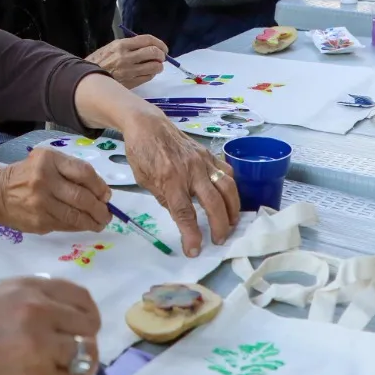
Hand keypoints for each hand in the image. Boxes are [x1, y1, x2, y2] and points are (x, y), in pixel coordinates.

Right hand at [0, 147, 110, 233]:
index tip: (107, 195)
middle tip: (107, 214)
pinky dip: (78, 226)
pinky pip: (65, 225)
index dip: (100, 186)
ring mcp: (41, 203)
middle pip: (82, 197)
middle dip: (100, 208)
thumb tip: (102, 194)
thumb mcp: (47, 161)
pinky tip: (84, 225)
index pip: (83, 173)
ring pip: (76, 216)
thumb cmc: (27, 174)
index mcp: (49, 160)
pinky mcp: (39, 221)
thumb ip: (72, 171)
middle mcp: (45, 180)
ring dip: (93, 222)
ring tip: (100, 223)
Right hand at [0, 278, 100, 374]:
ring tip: (63, 369)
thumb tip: (66, 313)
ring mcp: (40, 347)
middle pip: (88, 325)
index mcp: (26, 289)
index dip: (87, 314)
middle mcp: (37, 312)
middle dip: (84, 339)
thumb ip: (31, 299)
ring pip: (84, 353)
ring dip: (78, 363)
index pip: (79, 297)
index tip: (82, 326)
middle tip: (71, 352)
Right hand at [87, 34, 166, 87]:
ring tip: (156, 66)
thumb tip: (147, 46)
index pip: (147, 40)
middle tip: (161, 57)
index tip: (163, 47)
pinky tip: (148, 73)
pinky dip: (151, 74)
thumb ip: (128, 46)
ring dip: (159, 66)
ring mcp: (129, 71)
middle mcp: (127, 57)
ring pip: (154, 66)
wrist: (86, 78)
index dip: (159, 43)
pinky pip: (148, 77)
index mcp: (121, 45)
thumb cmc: (98, 62)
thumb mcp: (110, 48)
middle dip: (161, 55)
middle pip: (153, 52)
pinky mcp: (130, 83)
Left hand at [112, 106, 238, 256]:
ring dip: (233, 209)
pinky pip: (227, 172)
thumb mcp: (145, 181)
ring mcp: (202, 161)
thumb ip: (164, 198)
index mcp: (170, 179)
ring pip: (228, 187)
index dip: (191, 234)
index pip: (185, 213)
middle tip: (220, 240)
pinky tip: (230, 200)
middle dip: (220, 226)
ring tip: (231, 223)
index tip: (194, 250)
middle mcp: (191, 170)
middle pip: (213, 203)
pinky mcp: (208, 154)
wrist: (147, 123)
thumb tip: (181, 214)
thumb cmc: (142, 152)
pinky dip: (232, 188)